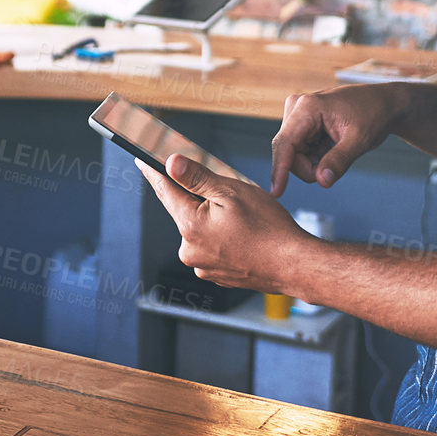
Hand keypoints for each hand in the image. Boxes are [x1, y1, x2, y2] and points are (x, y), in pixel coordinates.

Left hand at [138, 153, 314, 290]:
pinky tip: (243, 235)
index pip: (164, 190)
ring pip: (199, 230)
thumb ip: (197, 177)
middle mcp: (190, 249)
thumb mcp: (232, 191)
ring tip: (243, 220)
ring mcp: (202, 266)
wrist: (294, 265)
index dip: (154, 172)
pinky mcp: (215, 274)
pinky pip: (211, 247)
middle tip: (228, 196)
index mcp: (190, 225)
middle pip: (184, 210)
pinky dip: (222, 238)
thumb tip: (171, 163)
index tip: (142, 161)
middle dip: (199, 198)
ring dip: (213, 219)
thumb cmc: (270, 229)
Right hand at [270, 84, 406, 195]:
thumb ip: (339, 161)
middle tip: (338, 163)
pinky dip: (316, 158)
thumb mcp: (360, 140)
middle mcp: (296, 109)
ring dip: (314, 163)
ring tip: (338, 150)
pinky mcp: (300, 124)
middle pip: (288, 154)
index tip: (276, 193)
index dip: (279, 170)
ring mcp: (297, 116)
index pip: (285, 144)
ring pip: (293, 156)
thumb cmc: (373, 115)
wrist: (382, 104)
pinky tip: (332, 147)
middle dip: (310, 167)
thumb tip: (322, 181)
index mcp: (308, 107)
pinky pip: (300, 152)